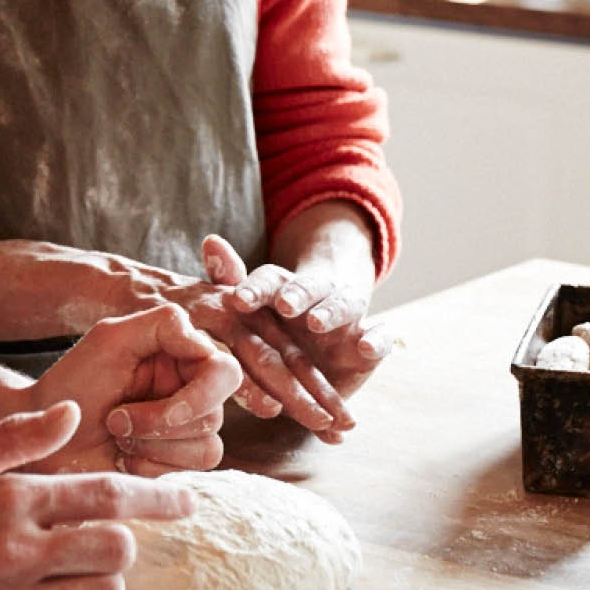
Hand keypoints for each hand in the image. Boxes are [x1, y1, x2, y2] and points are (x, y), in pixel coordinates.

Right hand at [0, 401, 193, 589]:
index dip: (156, 496)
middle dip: (126, 536)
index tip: (190, 497)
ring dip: (107, 575)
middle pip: (114, 547)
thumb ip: (17, 434)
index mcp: (11, 501)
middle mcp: (17, 554)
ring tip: (83, 560)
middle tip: (111, 530)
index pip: (104, 494)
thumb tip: (74, 413)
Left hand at [29, 304, 241, 475]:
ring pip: (208, 443)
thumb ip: (162, 325)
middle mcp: (188, 387)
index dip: (199, 391)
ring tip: (117, 433)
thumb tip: (205, 344)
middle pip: (218, 410)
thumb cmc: (71, 385)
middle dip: (166, 419)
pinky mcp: (177, 462)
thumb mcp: (111, 340)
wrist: (45, 439)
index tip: (143, 392)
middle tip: (117, 418)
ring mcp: (185, 427)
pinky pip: (192, 470)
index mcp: (178, 353)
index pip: (223, 369)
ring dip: (154, 442)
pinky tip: (125, 455)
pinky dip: (154, 464)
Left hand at [202, 232, 391, 443]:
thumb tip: (210, 239)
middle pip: (307, 287)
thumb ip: (230, 279)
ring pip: (342, 306)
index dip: (255, 288)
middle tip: (284, 304)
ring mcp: (345, 317)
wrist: (322, 350)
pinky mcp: (367, 344)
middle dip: (296, 294)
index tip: (239, 299)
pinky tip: (366, 348)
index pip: (269, 279)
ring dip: (330, 312)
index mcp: (282, 287)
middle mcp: (316, 296)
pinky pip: (379, 338)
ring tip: (317, 322)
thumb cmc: (274, 327)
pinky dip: (377, 341)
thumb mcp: (250, 309)